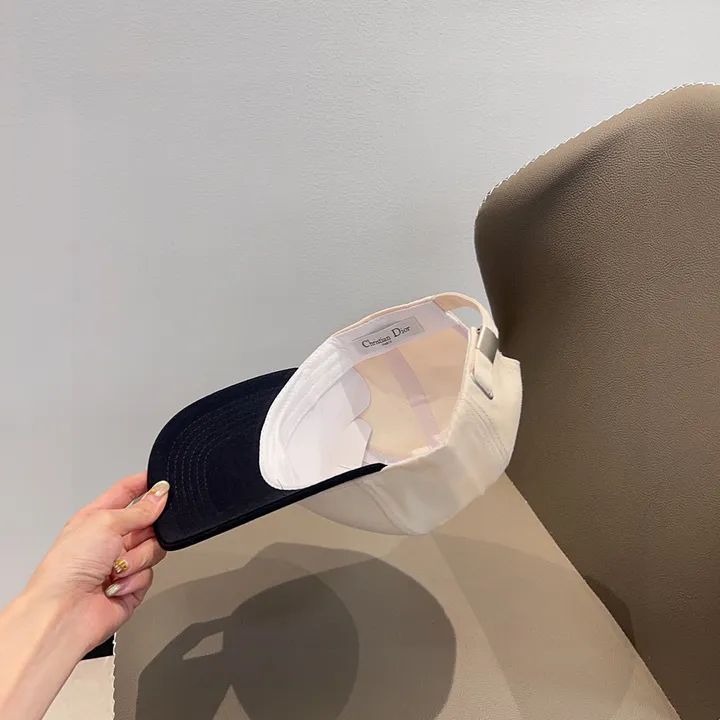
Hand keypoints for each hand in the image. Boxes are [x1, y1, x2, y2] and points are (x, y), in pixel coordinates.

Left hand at [24, 472, 169, 653]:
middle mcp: (110, 540)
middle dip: (147, 529)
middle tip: (139, 534)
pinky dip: (135, 579)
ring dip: (138, 558)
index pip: (126, 493)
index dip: (145, 484)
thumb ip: (139, 509)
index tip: (163, 480)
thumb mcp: (106, 523)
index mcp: (97, 518)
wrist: (64, 611)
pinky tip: (116, 584)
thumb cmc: (68, 567)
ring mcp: (122, 563)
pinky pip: (150, 573)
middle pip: (148, 522)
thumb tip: (160, 494)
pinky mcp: (132, 585)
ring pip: (154, 548)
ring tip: (118, 568)